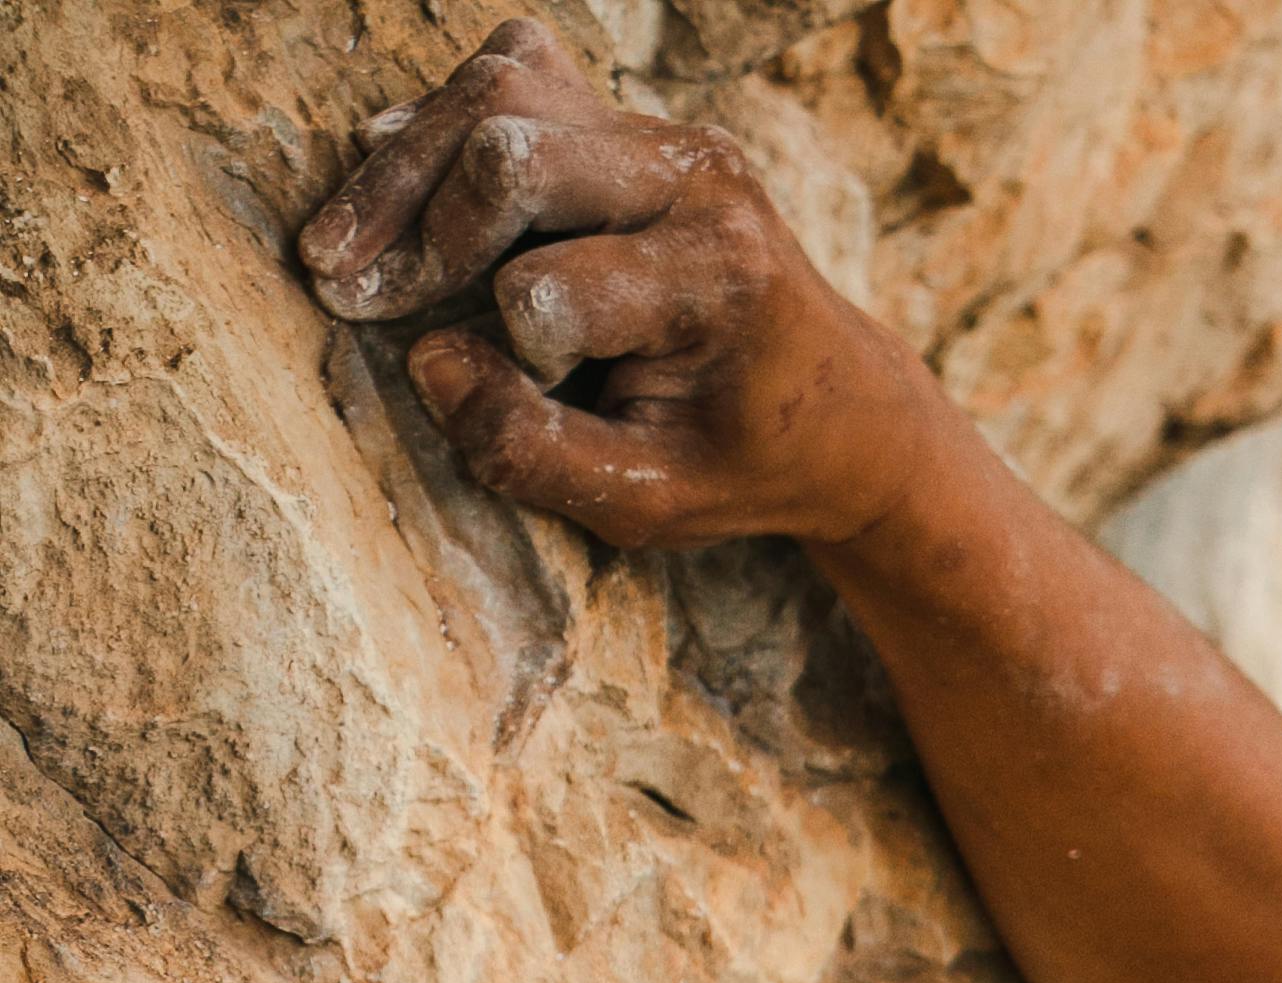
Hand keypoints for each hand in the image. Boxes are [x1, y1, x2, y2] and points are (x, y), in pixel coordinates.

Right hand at [298, 15, 930, 550]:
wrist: (836, 398)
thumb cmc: (741, 462)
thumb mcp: (651, 503)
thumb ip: (536, 454)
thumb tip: (426, 362)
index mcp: (720, 282)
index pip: (554, 289)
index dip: (505, 347)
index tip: (498, 385)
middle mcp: (698, 181)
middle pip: (510, 151)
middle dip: (413, 228)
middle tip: (345, 294)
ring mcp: (662, 134)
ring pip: (498, 91)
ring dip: (403, 171)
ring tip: (340, 253)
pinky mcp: (626, 117)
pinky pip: (511, 76)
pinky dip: (437, 129)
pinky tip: (392, 191)